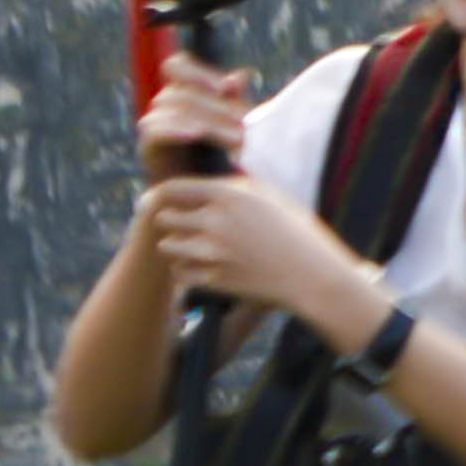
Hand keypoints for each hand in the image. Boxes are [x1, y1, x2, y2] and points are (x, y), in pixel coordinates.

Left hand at [133, 167, 353, 329]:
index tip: (153, 199)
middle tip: (179, 223)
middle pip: (164, 218)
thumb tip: (201, 185)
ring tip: (189, 245)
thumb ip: (231, 186)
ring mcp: (212, 254)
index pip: (171, 189)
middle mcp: (214, 223)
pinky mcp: (214, 281)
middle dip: (170, 219)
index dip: (158, 193)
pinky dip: (185, 269)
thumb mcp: (268, 195)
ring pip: (167, 247)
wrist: (312, 275)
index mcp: (227, 196)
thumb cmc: (295, 229)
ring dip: (174, 245)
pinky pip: (179, 273)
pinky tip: (200, 265)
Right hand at [136, 54, 257, 180]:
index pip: (177, 66)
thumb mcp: (232, 126)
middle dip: (216, 106)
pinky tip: (197, 135)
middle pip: (182, 91)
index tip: (226, 88)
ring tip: (235, 137)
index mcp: (181, 93)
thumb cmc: (220, 160)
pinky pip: (154, 130)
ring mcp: (152, 126)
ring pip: (172, 109)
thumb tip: (241, 74)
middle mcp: (163, 106)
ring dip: (207, 121)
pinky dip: (176, 129)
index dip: (198, 72)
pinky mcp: (147, 148)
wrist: (199, 203)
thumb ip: (233, 101)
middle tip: (244, 122)